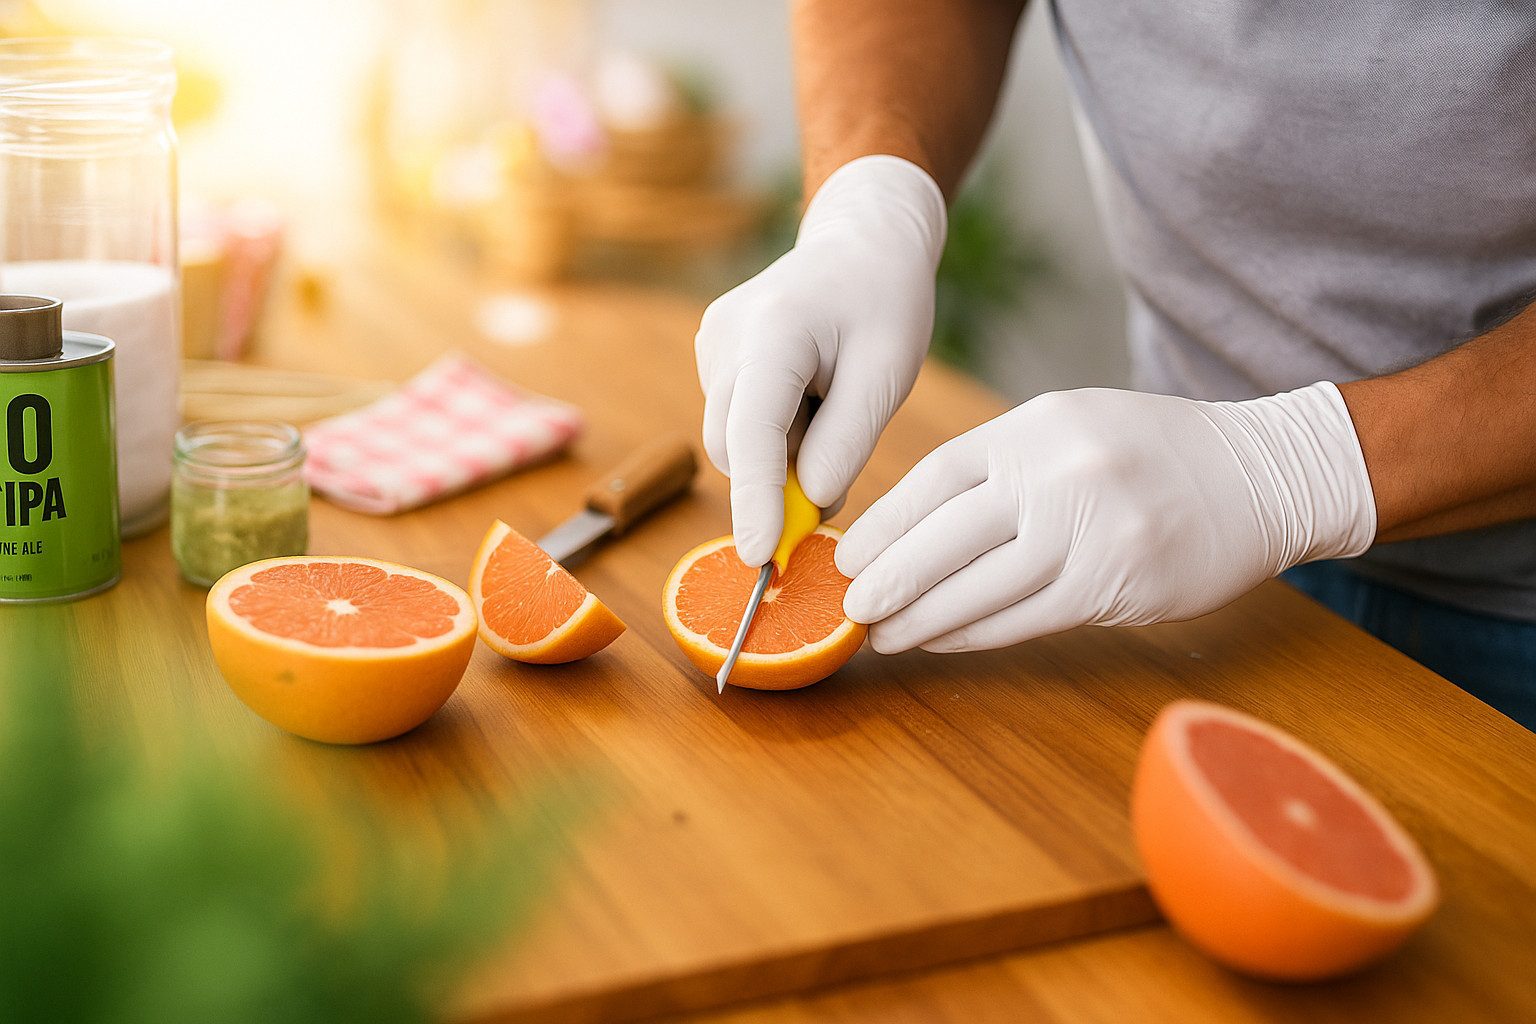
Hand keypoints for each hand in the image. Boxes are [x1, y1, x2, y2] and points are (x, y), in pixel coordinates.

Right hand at [695, 155, 945, 565]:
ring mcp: (711, 347)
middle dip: (782, 478)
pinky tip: (810, 391)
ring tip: (832, 401)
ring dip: (784, 450)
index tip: (760, 557)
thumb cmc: (883, 301)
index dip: (756, 501)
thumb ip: (847, 441)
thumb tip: (807, 503)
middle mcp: (726, 337)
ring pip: (736, 441)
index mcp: (774, 330)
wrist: (859, 243)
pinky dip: (777, 430)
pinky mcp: (712, 358)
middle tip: (845, 454)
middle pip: (736, 447)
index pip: (754, 433)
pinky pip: (739, 422)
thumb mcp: (888, 371)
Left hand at [837, 384, 1377, 652]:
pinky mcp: (1116, 585)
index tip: (848, 556)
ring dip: (924, 618)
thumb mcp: (1071, 425)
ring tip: (885, 635)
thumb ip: (1001, 467)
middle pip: (946, 538)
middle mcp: (1058, 476)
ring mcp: (1089, 532)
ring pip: (981, 588)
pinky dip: (975, 633)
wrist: (1262, 474)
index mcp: (1036, 429)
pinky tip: (942, 639)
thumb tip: (916, 524)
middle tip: (850, 606)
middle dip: (890, 579)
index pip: (937, 479)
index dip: (885, 524)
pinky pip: (1025, 618)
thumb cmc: (1154, 451)